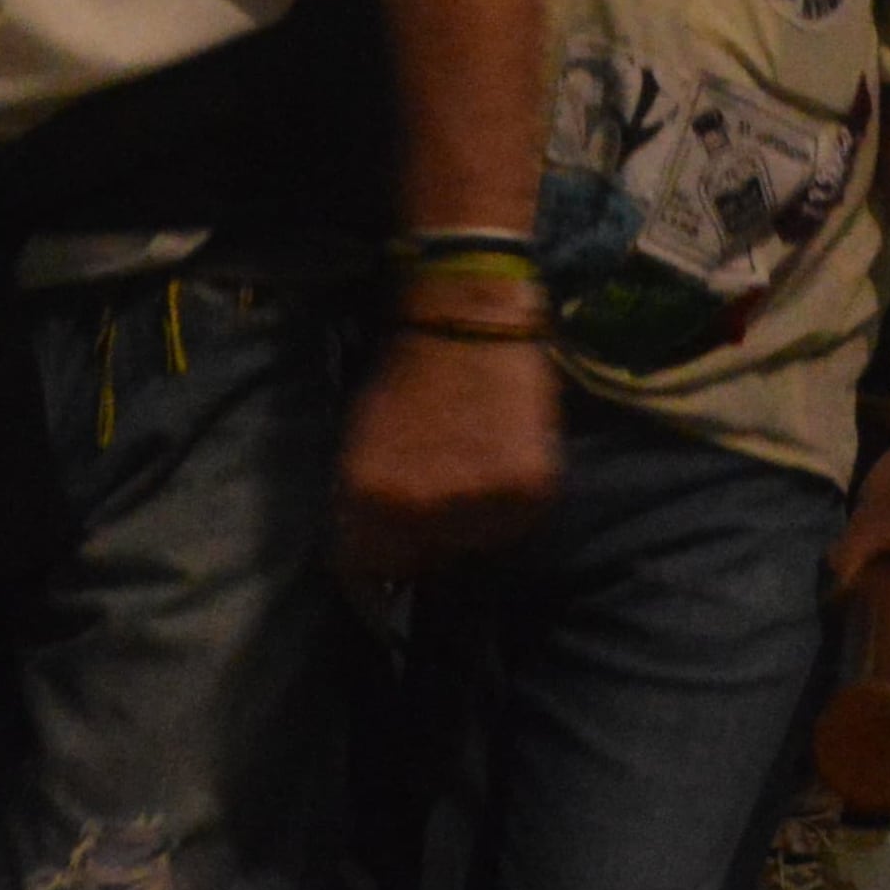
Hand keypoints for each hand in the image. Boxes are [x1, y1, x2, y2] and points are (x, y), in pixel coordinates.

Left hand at [336, 330, 557, 579]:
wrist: (466, 319)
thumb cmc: (406, 375)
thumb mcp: (360, 441)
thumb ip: (362, 501)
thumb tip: (368, 557)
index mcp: (369, 497)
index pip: (367, 570)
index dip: (375, 570)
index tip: (385, 567)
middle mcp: (421, 510)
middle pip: (424, 562)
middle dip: (426, 539)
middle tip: (437, 495)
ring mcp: (478, 503)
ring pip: (474, 545)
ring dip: (472, 522)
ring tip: (471, 470)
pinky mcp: (529, 490)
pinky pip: (517, 523)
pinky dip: (510, 504)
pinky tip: (502, 462)